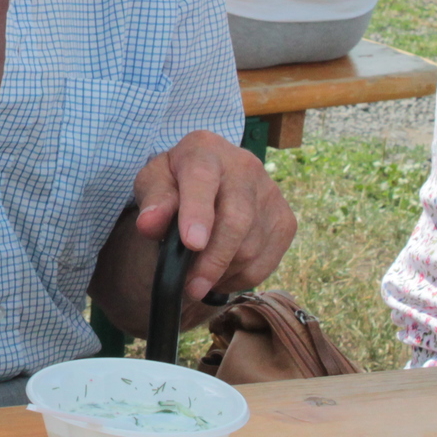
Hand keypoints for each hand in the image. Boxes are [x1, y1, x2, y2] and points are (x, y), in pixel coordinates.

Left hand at [133, 131, 295, 300]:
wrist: (207, 180)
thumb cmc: (175, 184)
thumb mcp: (153, 184)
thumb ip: (152, 202)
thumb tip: (150, 224)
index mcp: (205, 150)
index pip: (202, 180)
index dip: (198, 213)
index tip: (191, 243)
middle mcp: (245, 166)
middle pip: (237, 219)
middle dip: (213, 259)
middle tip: (191, 286)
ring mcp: (271, 193)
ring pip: (252, 246)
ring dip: (223, 272)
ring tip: (198, 279)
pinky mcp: (285, 220)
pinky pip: (266, 262)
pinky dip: (240, 278)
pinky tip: (220, 275)